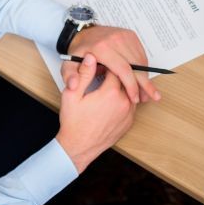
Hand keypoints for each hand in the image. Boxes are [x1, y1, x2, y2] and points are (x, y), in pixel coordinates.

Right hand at [56, 53, 135, 172]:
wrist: (79, 147)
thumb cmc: (74, 122)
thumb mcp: (72, 95)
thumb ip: (84, 74)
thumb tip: (91, 57)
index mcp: (111, 92)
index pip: (115, 68)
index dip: (107, 65)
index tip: (100, 66)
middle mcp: (124, 102)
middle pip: (126, 79)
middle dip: (116, 74)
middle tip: (103, 76)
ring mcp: (128, 113)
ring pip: (130, 91)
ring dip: (122, 87)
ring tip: (107, 88)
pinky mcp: (129, 122)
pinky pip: (131, 104)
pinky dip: (124, 99)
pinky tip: (111, 101)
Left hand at [62, 24, 160, 103]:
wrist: (84, 31)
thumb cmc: (79, 51)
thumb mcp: (68, 64)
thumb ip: (70, 76)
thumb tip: (73, 86)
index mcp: (103, 48)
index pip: (123, 69)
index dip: (131, 86)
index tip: (135, 99)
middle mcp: (116, 39)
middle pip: (136, 66)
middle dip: (145, 84)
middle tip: (152, 98)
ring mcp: (125, 36)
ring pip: (141, 61)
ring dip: (146, 78)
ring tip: (148, 92)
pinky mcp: (131, 35)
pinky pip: (141, 54)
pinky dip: (144, 68)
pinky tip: (144, 80)